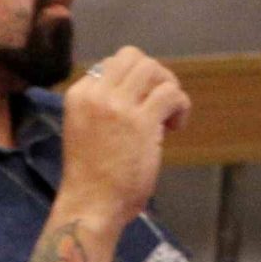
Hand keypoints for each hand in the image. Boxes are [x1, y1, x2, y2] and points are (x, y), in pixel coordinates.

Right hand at [57, 46, 189, 226]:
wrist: (90, 204)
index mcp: (79, 94)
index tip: (139, 107)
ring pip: (152, 69)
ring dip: (169, 88)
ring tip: (169, 116)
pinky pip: (171, 94)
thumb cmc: (91, 178)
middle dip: (154, 76)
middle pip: (132, 57)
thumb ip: (106, 109)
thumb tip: (140, 96)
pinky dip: (181, 106)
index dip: (133, 82)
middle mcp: (96, 93)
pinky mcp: (141, 121)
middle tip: (161, 104)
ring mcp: (118, 105)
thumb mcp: (87, 130)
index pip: (111, 65)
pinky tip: (176, 128)